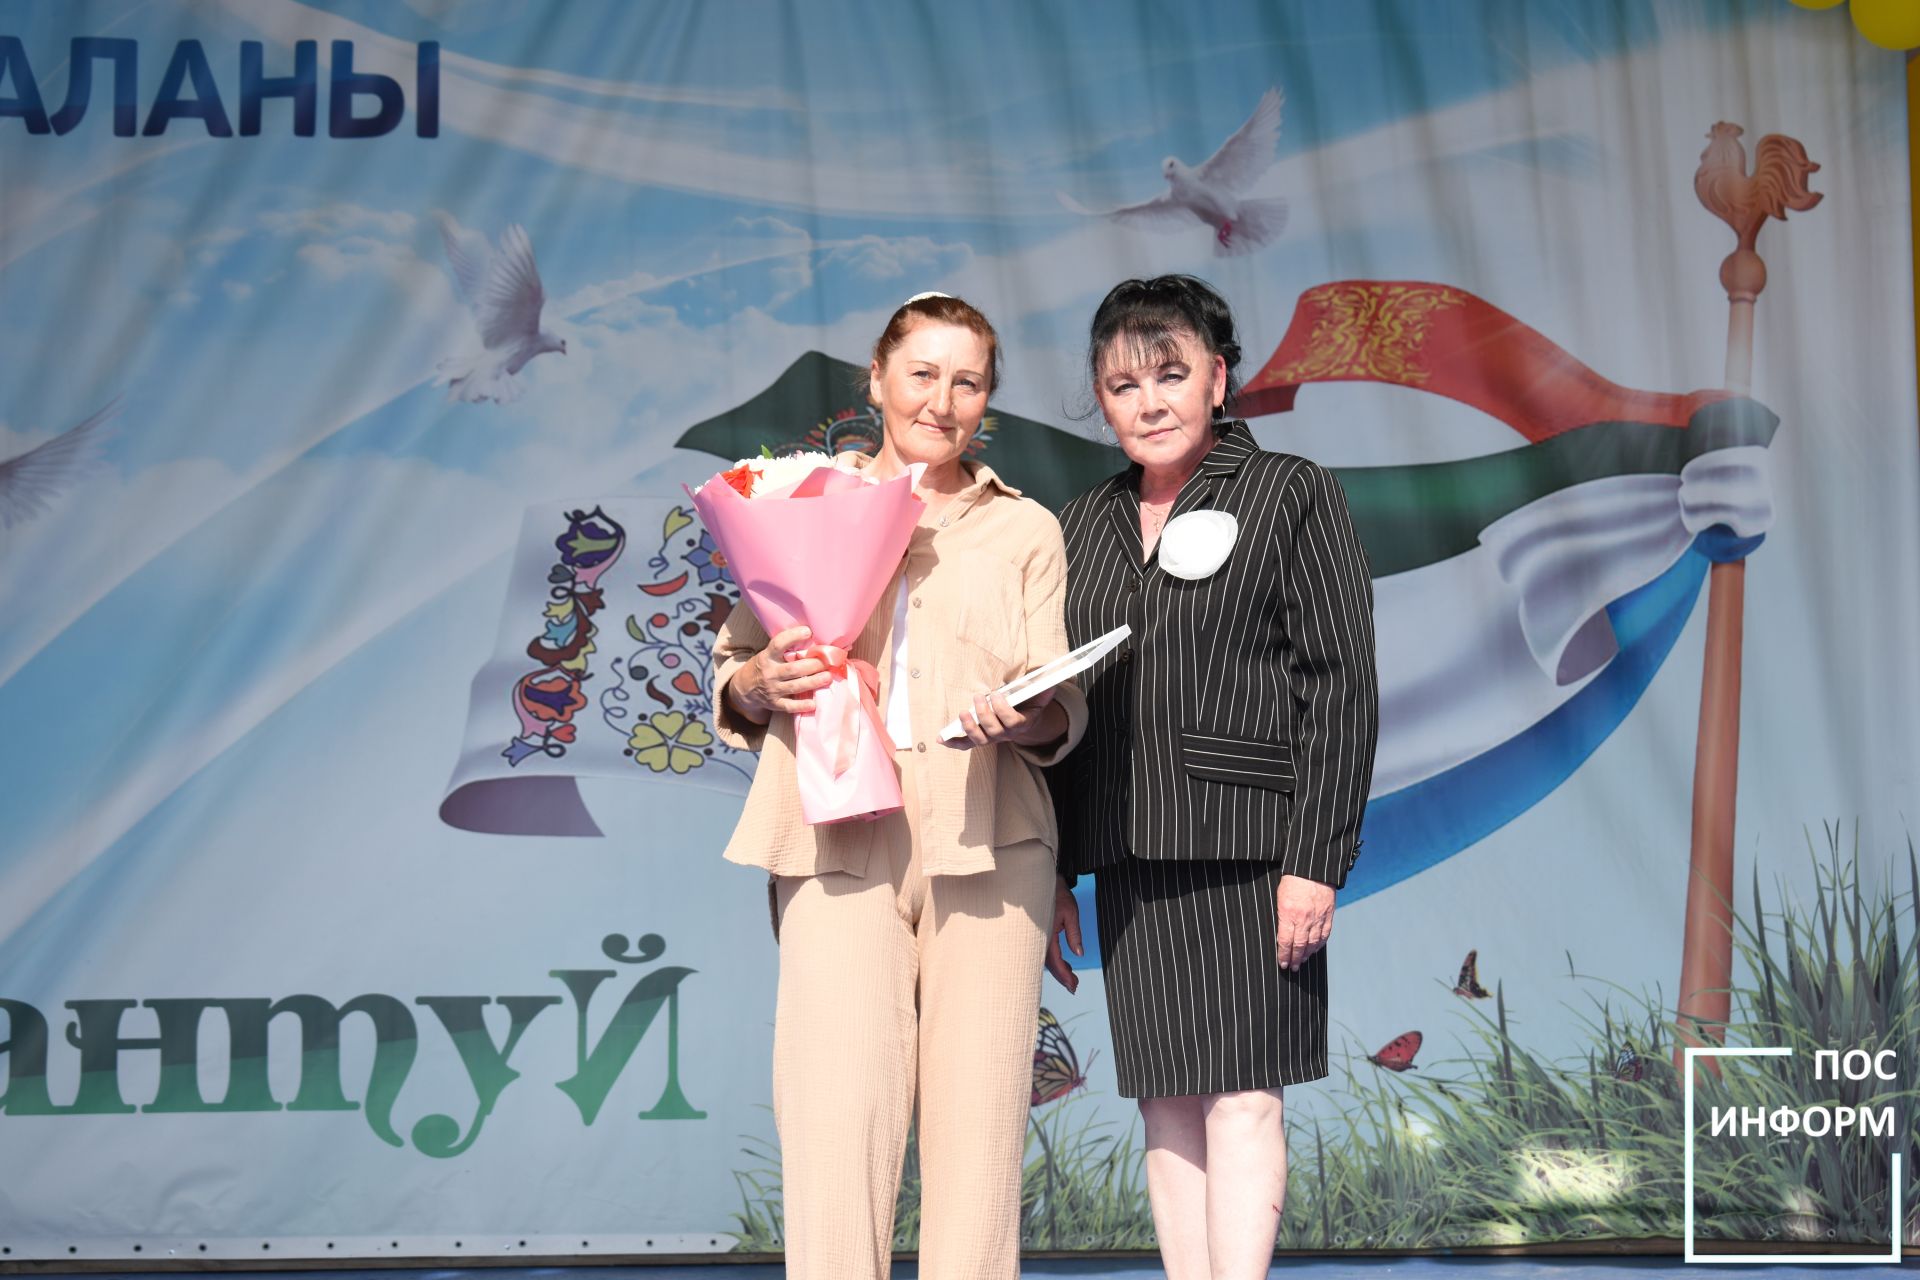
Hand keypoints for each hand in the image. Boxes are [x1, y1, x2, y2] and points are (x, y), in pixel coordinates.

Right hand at [725, 625, 831, 722]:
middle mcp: (769, 673)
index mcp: (767, 657)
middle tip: (828, 661)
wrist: (744, 688)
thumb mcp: (768, 654)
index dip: (793, 636)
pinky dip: (801, 706)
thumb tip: (813, 640)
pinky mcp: (775, 704)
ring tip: (828, 677)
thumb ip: (785, 650)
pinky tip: (813, 703)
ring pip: (795, 686)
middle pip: (793, 669)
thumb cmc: (763, 667)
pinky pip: (789, 706)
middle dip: (813, 664)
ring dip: (813, 682)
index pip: (778, 644)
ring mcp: (772, 689)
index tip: (808, 631)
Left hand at [947, 687, 1059, 750]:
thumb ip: (1042, 692)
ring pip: (979, 740)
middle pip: (994, 730)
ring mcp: (991, 739)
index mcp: (1020, 725)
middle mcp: (1005, 735)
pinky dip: (953, 742)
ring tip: (962, 713)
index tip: (997, 694)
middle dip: (984, 713)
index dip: (1003, 709)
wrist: (1022, 724)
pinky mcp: (978, 739)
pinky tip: (941, 738)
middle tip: (978, 696)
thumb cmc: (1027, 707)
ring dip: (969, 728)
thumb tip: (1050, 683)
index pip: (1011, 721)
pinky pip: (965, 745)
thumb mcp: (1037, 699)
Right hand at [1046, 877, 1081, 992]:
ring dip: (1059, 969)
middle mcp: (1038, 937)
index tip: (1074, 986)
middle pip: (1049, 964)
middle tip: (1075, 987)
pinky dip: (1055, 960)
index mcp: (1046, 933)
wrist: (1042, 879)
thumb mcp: (1070, 912)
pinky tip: (1065, 963)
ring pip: (1046, 959)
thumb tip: (1079, 954)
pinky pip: (1045, 951)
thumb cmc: (1057, 893)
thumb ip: (1074, 934)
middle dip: (1062, 977)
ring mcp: (1037, 936)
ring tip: (1072, 979)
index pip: (1055, 961)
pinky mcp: (1039, 933)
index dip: (1064, 975)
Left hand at [1275, 874, 1334, 970]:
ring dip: (1307, 954)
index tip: (1283, 963)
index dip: (1284, 954)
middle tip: (1292, 968)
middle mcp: (1304, 918)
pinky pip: (1325, 934)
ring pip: (1313, 942)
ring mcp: (1318, 917)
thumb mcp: (1280, 897)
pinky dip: (1320, 944)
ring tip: (1302, 961)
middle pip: (1299, 945)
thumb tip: (1281, 935)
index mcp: (1288, 913)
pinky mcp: (1328, 914)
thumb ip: (1282, 916)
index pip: (1285, 941)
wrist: (1312, 867)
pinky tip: (1315, 950)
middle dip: (1295, 959)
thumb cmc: (1292, 880)